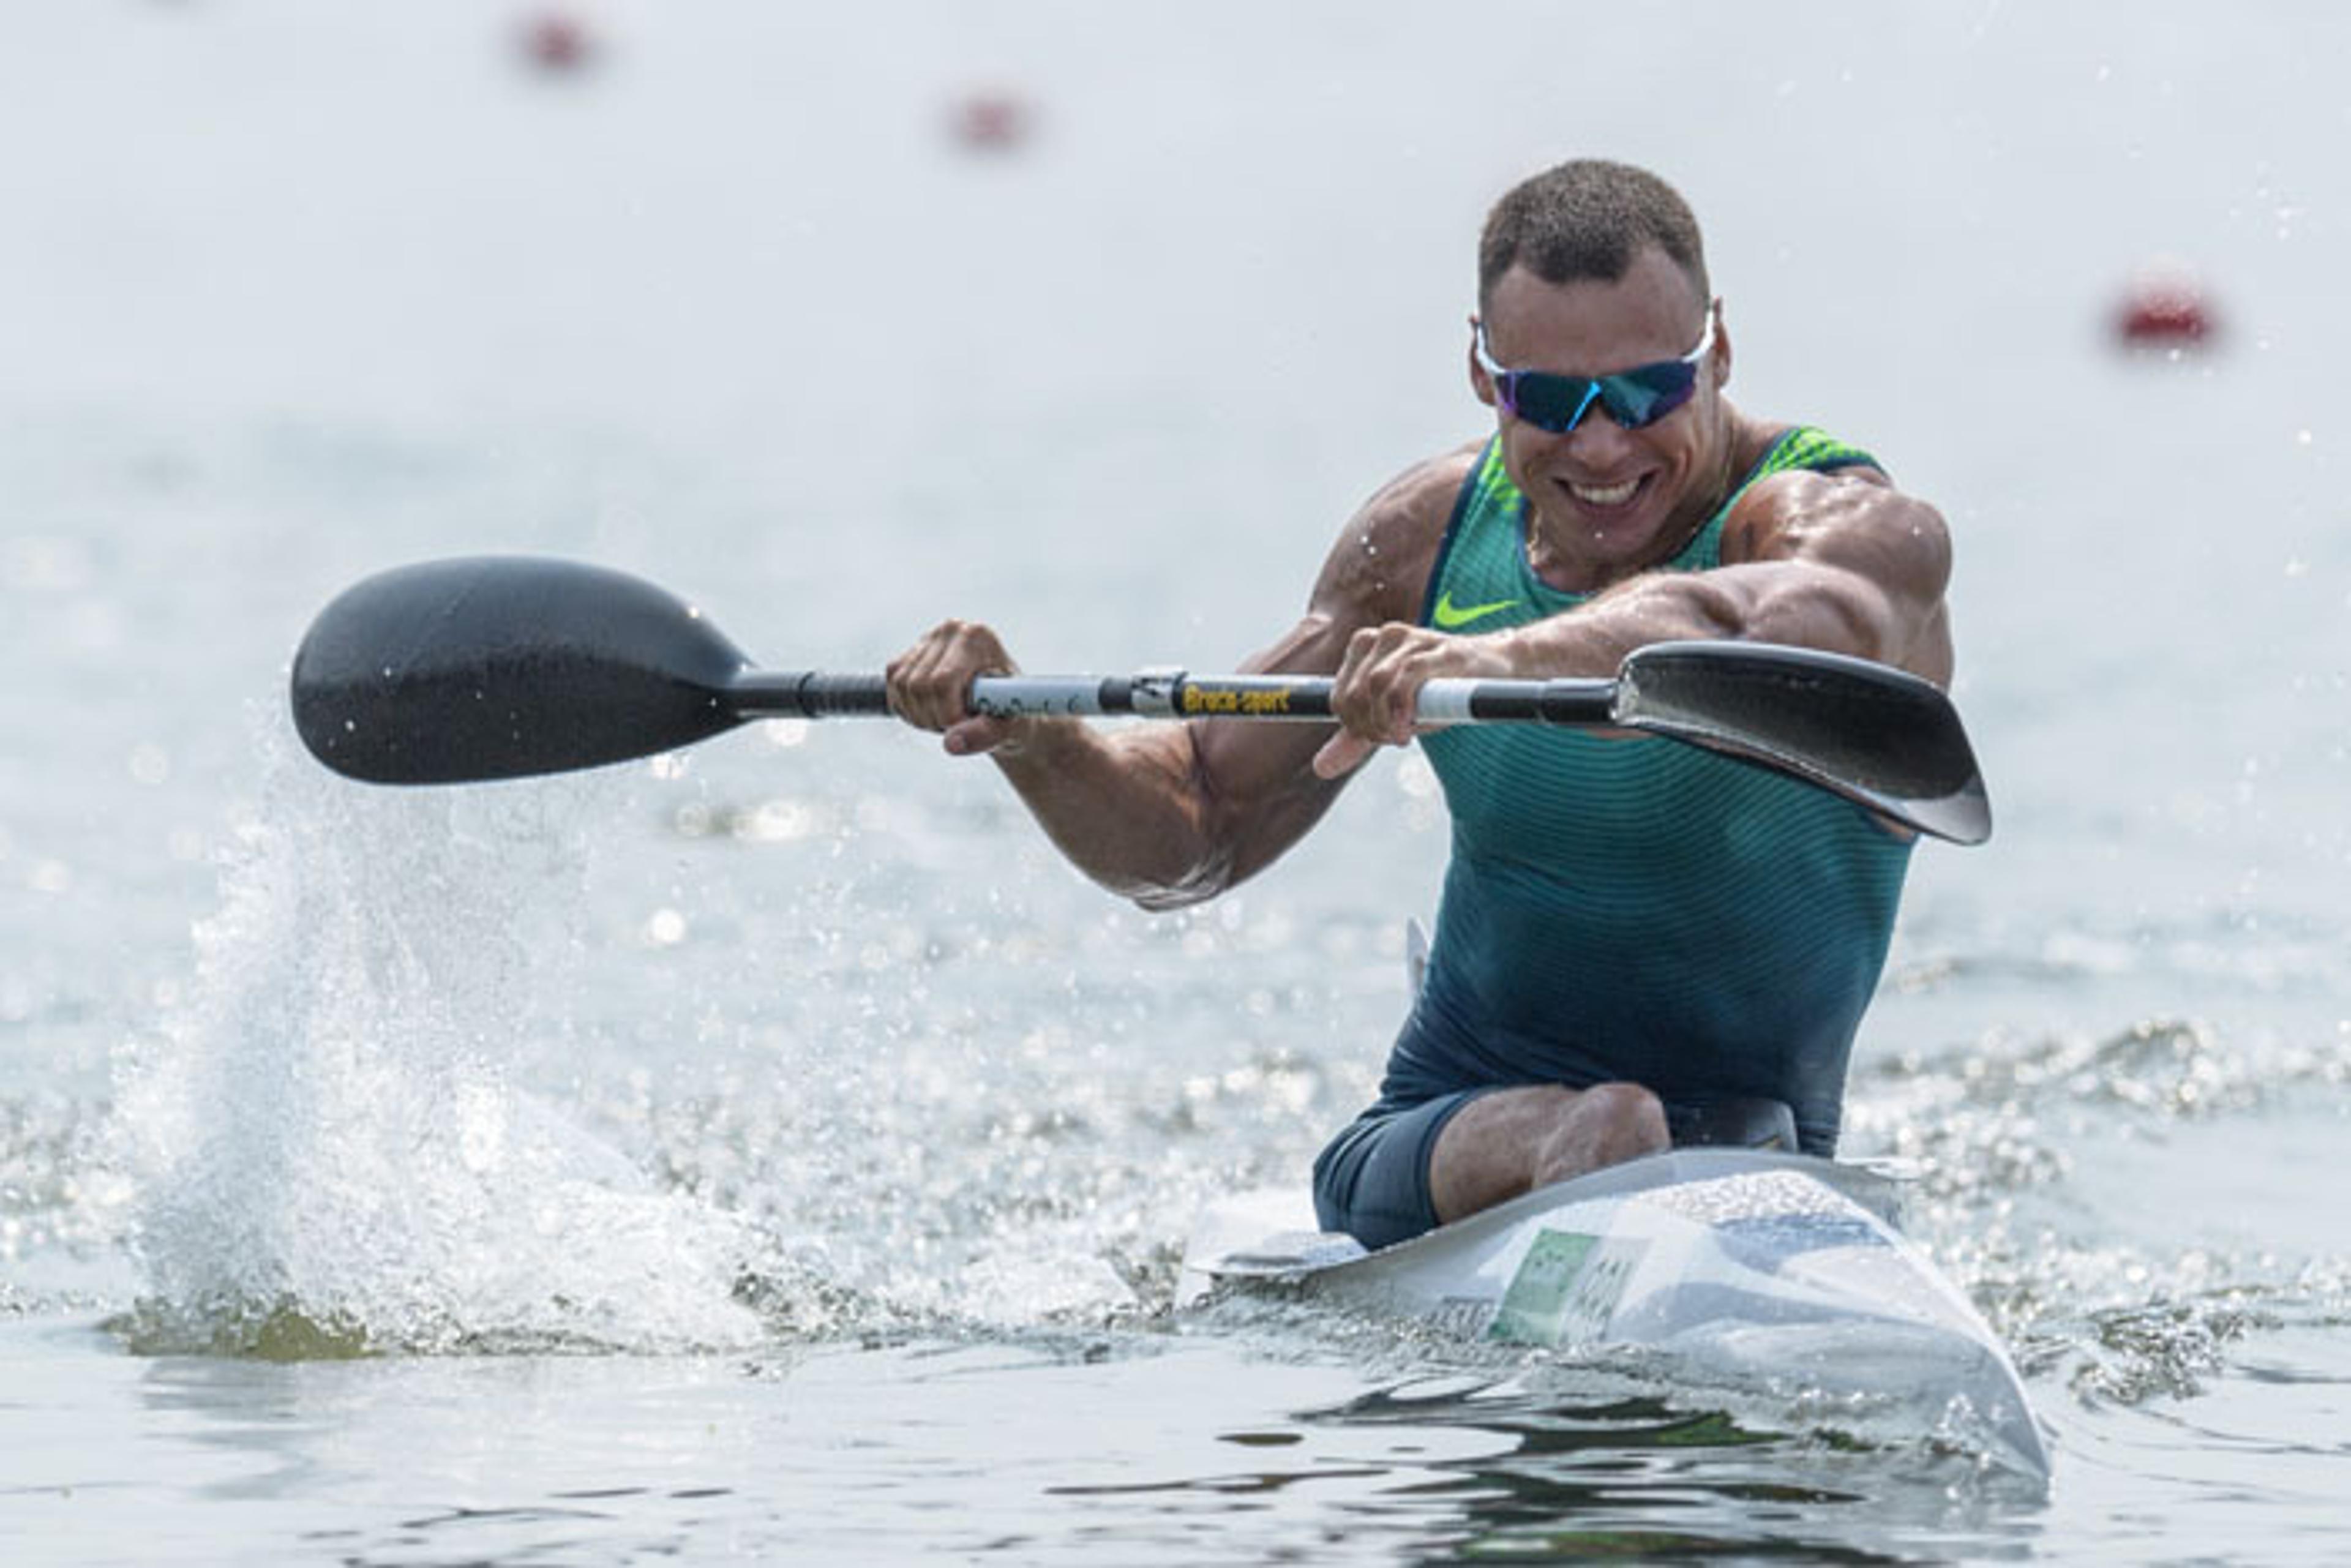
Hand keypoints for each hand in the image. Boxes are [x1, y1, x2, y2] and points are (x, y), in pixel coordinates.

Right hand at [886, 619, 1038, 756]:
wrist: (1005, 706)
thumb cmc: (1013, 713)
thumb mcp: (1010, 727)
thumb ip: (985, 735)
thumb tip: (952, 743)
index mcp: (977, 637)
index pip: (943, 681)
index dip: (949, 715)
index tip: (967, 727)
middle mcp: (950, 631)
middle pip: (919, 686)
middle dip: (935, 718)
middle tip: (959, 726)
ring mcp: (928, 640)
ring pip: (902, 687)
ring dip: (921, 716)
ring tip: (949, 719)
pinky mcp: (910, 655)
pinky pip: (893, 687)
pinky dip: (908, 709)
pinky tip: (933, 712)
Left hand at [1314, 622, 1518, 777]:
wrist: (1494, 669)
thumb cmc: (1439, 692)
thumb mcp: (1392, 716)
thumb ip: (1356, 738)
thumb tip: (1320, 767)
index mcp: (1365, 649)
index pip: (1338, 697)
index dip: (1353, 726)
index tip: (1378, 739)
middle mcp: (1383, 637)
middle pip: (1354, 693)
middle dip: (1369, 727)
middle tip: (1394, 739)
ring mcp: (1410, 639)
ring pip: (1375, 684)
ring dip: (1385, 720)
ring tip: (1403, 734)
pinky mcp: (1438, 648)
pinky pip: (1407, 675)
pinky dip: (1402, 707)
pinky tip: (1410, 726)